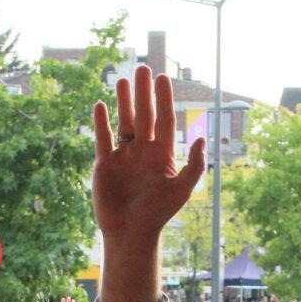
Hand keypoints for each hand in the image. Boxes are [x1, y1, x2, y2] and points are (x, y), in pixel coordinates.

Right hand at [91, 66, 206, 244]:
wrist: (131, 233)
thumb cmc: (159, 213)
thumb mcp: (182, 189)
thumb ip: (194, 164)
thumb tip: (200, 137)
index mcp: (162, 154)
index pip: (164, 120)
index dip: (164, 99)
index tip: (163, 78)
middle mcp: (143, 152)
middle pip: (144, 115)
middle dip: (144, 92)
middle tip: (143, 68)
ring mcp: (123, 157)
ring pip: (123, 122)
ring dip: (123, 102)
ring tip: (122, 80)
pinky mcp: (105, 164)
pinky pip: (103, 139)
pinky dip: (101, 122)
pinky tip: (100, 104)